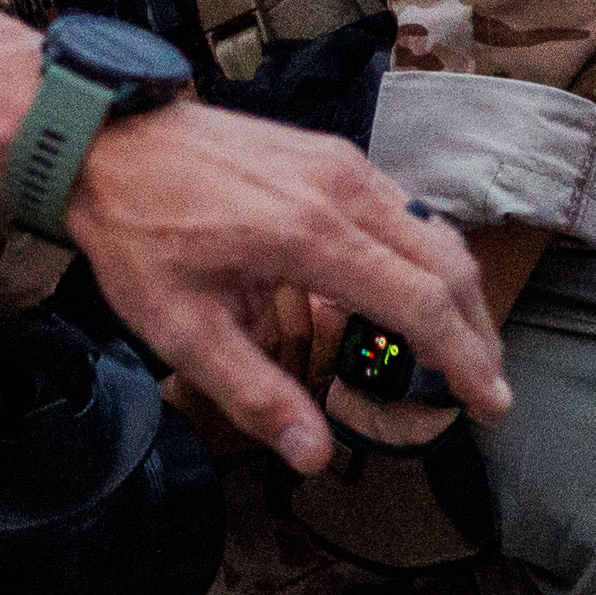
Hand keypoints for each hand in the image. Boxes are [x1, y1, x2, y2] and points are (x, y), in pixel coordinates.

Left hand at [70, 109, 504, 470]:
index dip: (464, 361)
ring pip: (435, 232)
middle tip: (485, 387)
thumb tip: (312, 454)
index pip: (421, 304)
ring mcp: (343, 167)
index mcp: (310, 238)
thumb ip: (254, 393)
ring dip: (459, 294)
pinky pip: (406, 210)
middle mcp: (343, 192)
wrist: (105, 139)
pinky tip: (415, 294)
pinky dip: (430, 259)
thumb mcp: (179, 328)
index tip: (490, 403)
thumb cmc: (137, 231)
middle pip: (448, 266)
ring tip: (460, 348)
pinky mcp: (333, 156)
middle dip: (478, 333)